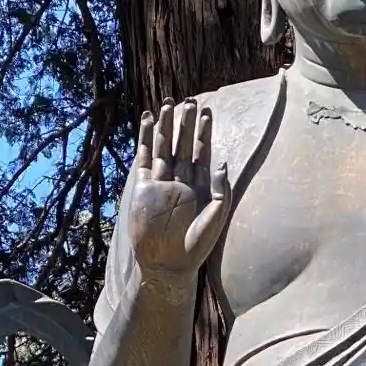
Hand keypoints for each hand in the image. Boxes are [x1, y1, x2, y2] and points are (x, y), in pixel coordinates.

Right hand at [128, 97, 230, 281]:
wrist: (167, 265)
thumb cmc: (196, 248)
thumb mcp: (216, 220)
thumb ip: (222, 192)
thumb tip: (222, 162)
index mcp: (200, 186)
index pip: (203, 152)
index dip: (204, 132)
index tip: (206, 112)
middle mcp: (181, 181)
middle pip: (183, 144)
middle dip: (185, 123)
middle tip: (189, 100)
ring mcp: (161, 183)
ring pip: (163, 147)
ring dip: (165, 126)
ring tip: (167, 104)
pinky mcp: (144, 189)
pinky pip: (144, 159)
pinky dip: (145, 140)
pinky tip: (147, 123)